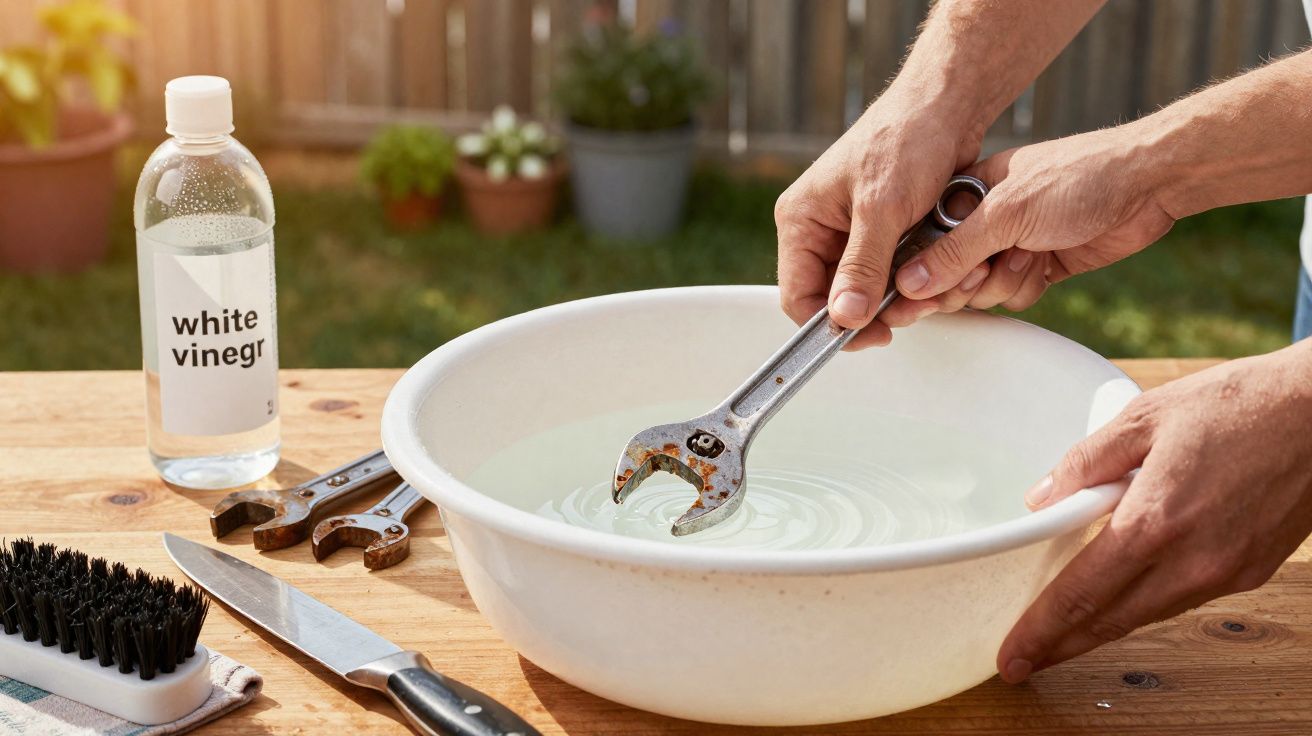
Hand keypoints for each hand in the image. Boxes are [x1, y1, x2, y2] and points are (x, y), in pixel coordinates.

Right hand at [774, 91, 987, 349]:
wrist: (948, 105)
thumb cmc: (908, 139)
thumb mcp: (883, 209)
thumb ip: (862, 267)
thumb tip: (843, 318)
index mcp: (800, 219)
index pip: (797, 295)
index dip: (830, 324)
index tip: (871, 336)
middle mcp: (818, 228)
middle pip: (832, 297)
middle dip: (872, 311)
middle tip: (911, 312)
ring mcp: (849, 231)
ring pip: (865, 289)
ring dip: (897, 297)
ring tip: (932, 289)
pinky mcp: (881, 232)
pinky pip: (888, 273)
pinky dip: (911, 279)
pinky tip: (936, 271)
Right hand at [881, 126, 1176, 327]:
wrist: (1147, 185)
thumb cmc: (1077, 178)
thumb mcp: (1006, 213)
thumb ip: (954, 252)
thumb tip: (909, 282)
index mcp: (965, 196)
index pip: (922, 244)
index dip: (918, 273)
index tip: (912, 298)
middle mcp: (984, 221)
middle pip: (947, 275)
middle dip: (965, 281)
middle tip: (982, 273)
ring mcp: (1012, 244)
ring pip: (981, 291)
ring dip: (1004, 282)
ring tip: (1029, 256)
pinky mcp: (1039, 264)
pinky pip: (1013, 295)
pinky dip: (1028, 287)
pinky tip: (1046, 264)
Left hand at [997, 343, 1311, 681]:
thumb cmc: (1238, 404)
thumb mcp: (1144, 416)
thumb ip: (1085, 462)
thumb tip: (1041, 500)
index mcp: (1156, 521)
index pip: (1082, 594)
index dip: (1042, 630)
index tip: (1012, 655)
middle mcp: (1193, 560)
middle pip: (1112, 621)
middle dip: (1061, 646)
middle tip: (1020, 663)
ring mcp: (1226, 572)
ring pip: (1148, 614)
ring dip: (1102, 629)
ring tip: (1061, 636)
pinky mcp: (1251, 571)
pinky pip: (1184, 599)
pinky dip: (1146, 605)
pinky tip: (1123, 598)